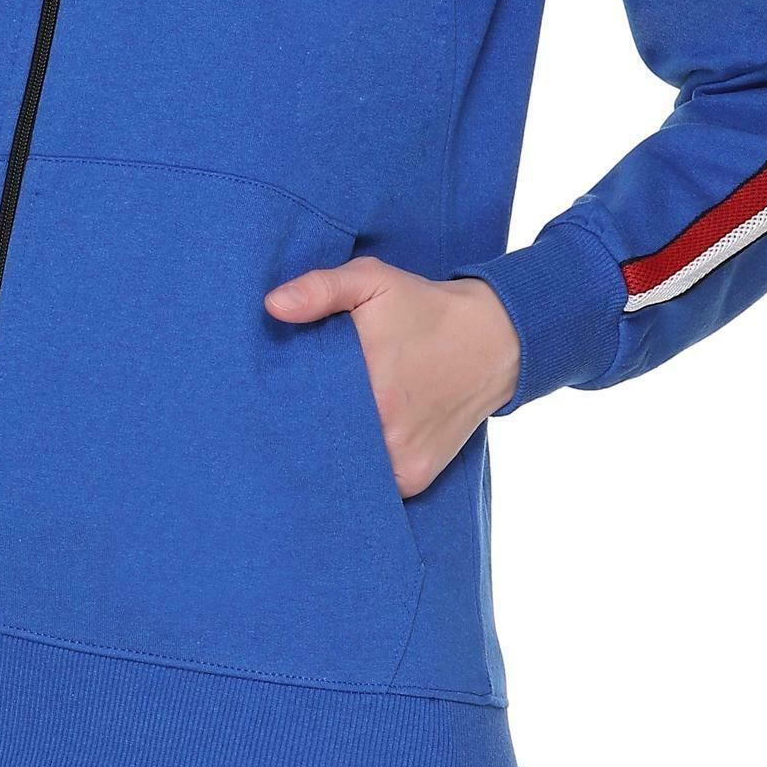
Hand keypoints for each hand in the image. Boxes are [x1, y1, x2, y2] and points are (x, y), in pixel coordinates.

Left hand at [264, 257, 521, 492]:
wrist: (494, 341)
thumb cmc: (426, 308)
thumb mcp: (374, 281)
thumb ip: (322, 289)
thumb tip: (273, 306)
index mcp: (372, 391)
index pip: (301, 416)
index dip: (283, 410)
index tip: (272, 400)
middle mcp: (388, 436)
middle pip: (321, 449)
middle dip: (304, 435)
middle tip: (288, 417)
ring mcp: (403, 463)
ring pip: (346, 472)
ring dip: (332, 455)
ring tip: (323, 429)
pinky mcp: (415, 478)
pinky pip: (373, 485)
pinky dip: (361, 470)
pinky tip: (354, 445)